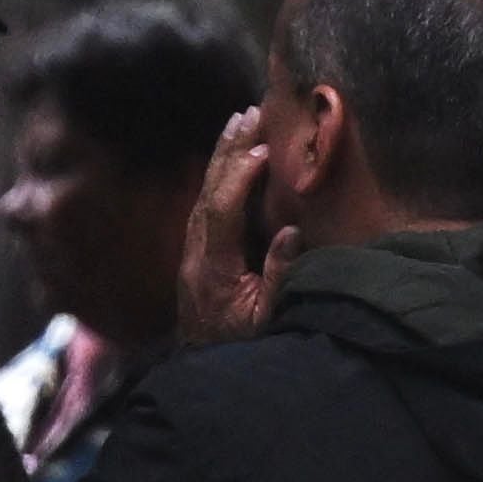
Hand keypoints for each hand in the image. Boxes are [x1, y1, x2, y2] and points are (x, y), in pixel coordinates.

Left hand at [175, 107, 300, 351]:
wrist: (205, 368)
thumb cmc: (242, 347)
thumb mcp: (268, 318)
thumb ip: (280, 276)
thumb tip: (289, 232)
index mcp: (211, 269)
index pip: (222, 212)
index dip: (240, 179)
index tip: (263, 151)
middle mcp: (195, 256)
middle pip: (209, 194)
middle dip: (229, 153)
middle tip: (249, 114)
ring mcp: (193, 254)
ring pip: (204, 196)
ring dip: (222, 158)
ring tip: (239, 122)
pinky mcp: (197, 255)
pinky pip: (207, 207)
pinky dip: (220, 178)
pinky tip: (231, 158)